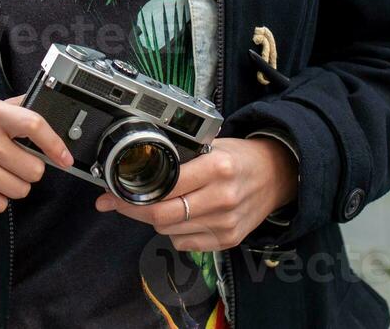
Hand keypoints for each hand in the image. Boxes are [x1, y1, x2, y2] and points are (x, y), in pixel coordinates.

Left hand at [92, 136, 297, 251]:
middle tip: (117, 202)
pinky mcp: (228, 240)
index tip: (110, 192)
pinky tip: (181, 216)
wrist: (278, 176)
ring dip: (155, 220)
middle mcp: (221, 198)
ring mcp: (225, 224)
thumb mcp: (212, 145)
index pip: (163, 187)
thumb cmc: (240, 158)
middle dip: (133, 210)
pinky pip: (185, 243)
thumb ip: (180, 156)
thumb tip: (137, 165)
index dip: (130, 192)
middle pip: (161, 216)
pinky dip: (175, 232)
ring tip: (157, 203)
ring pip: (169, 232)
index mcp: (216, 168)